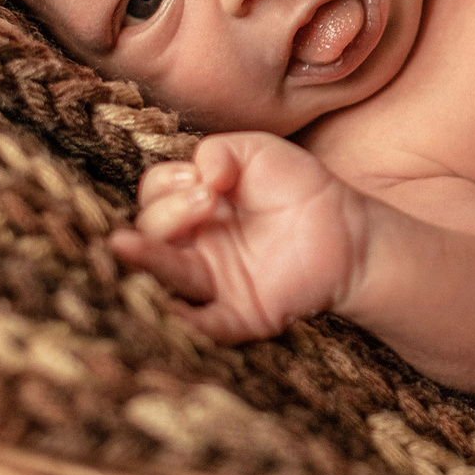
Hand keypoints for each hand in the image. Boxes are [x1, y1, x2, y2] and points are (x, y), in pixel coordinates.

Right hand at [109, 133, 365, 341]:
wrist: (348, 233)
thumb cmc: (301, 188)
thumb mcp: (260, 151)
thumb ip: (222, 150)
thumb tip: (200, 172)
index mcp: (193, 206)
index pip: (155, 194)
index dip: (166, 184)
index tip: (200, 179)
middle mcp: (194, 244)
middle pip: (151, 233)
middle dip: (167, 214)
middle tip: (205, 202)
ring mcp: (211, 282)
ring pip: (165, 276)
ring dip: (145, 261)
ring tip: (126, 246)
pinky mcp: (235, 315)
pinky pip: (200, 325)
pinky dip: (180, 321)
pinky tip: (164, 308)